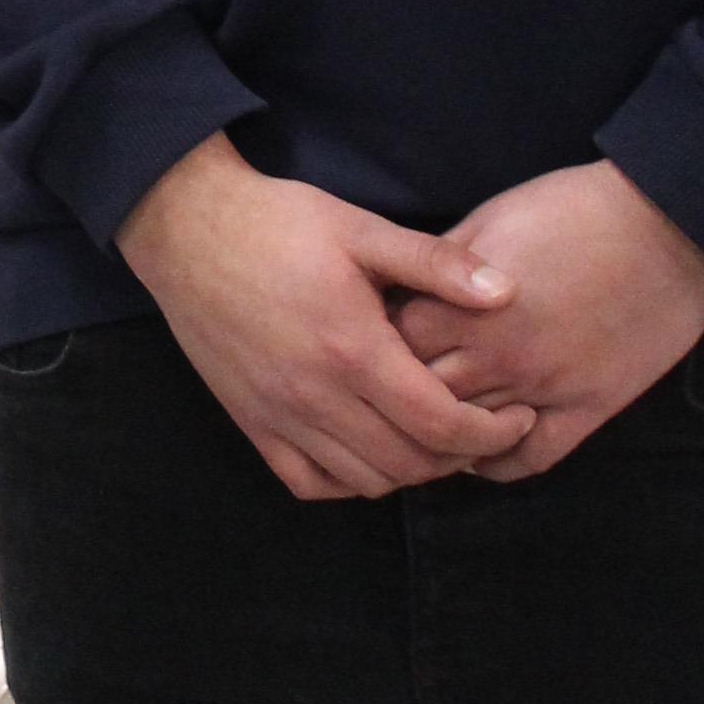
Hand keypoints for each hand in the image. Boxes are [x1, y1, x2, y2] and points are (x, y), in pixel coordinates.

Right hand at [114, 132, 536, 501]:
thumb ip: (436, 263)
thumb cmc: (278, 222)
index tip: (518, 415)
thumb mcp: (361, 229)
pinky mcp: (250, 421)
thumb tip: (507, 291)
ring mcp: (279, 415)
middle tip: (487, 427)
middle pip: (410, 464)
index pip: (441, 424)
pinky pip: (309, 482)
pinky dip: (349, 480)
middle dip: (463, 456)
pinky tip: (369, 450)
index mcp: (353, 348)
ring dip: (411, 471)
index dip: (492, 432)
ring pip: (365, 480)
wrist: (185, 228)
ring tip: (434, 439)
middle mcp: (316, 395)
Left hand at [394, 161, 703, 480]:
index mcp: (465, 308)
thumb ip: (441, 265)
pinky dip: (497, 463)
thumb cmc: (571, 210)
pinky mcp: (589, 410)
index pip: (390, 349)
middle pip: (420, 401)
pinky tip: (482, 449)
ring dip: (443, 433)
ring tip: (426, 424)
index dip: (375, 347)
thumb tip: (401, 290)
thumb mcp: (488, 220)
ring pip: (468, 438)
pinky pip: (529, 459)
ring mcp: (545, 390)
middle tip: (389, 393)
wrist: (664, 226)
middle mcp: (498, 358)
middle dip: (399, 397)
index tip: (372, 342)